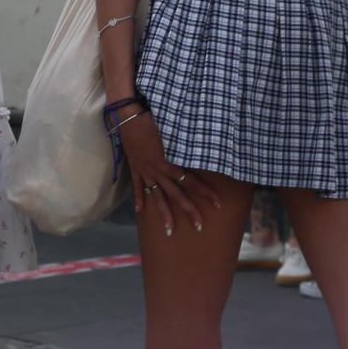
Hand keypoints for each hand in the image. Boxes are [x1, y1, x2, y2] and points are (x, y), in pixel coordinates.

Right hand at [118, 108, 219, 237]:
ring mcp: (146, 172)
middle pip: (177, 195)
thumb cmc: (153, 120)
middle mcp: (159, 171)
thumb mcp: (173, 131)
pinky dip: (139, 198)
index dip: (206, 192)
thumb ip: (186, 143)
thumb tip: (203, 149)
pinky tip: (141, 211)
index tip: (218, 203)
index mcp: (170, 163)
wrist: (129, 117)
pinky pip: (137, 187)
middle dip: (189, 211)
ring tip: (170, 231)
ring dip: (164, 215)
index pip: (192, 182)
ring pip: (157, 197)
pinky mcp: (135, 168)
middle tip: (200, 227)